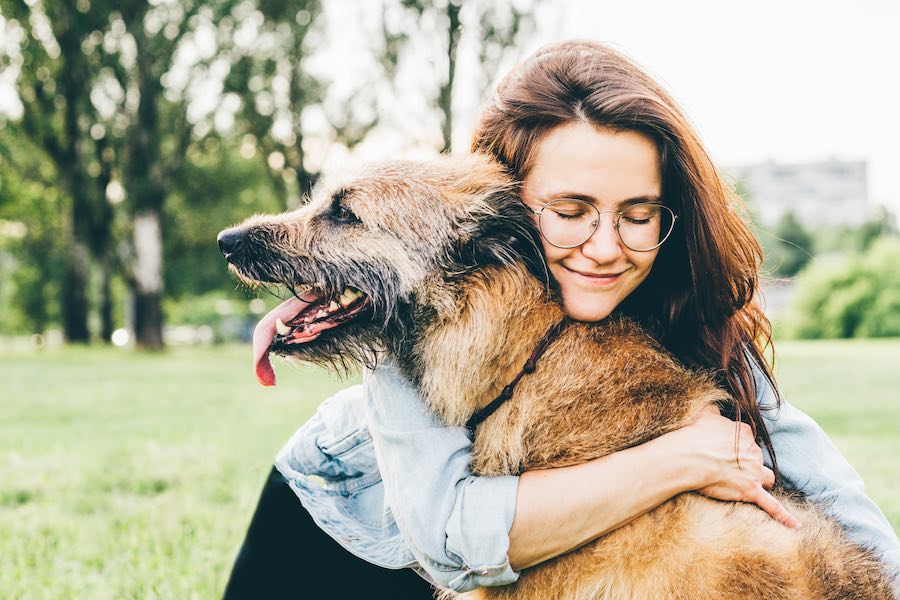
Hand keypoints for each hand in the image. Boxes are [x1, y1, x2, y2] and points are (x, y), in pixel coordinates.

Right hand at [668, 405, 798, 527]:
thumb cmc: (696, 435)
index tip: (726, 447)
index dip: (738, 444)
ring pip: (767, 477)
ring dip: (762, 480)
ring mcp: (754, 473)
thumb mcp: (706, 414)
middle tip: (729, 466)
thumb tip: (716, 405)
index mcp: (745, 433)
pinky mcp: (750, 491)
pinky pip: (771, 505)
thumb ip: (715, 409)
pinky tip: (795, 526)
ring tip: (753, 484)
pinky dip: (784, 516)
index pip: (748, 438)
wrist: (690, 457)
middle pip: (757, 458)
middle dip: (747, 463)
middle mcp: (754, 452)